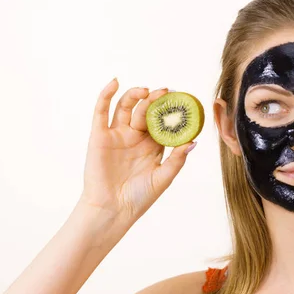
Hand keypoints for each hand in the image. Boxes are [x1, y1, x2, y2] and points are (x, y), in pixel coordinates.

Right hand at [80, 79, 195, 223]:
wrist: (112, 210)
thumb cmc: (139, 198)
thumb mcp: (163, 178)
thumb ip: (176, 160)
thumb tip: (193, 141)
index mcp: (151, 145)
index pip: (162, 121)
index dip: (170, 110)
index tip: (182, 99)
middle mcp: (134, 136)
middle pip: (145, 110)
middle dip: (155, 100)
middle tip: (166, 92)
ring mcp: (117, 135)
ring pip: (126, 107)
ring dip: (135, 95)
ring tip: (146, 91)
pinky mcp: (99, 136)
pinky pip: (101, 112)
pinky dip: (106, 95)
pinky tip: (114, 83)